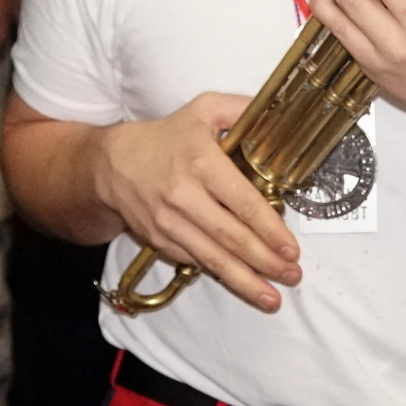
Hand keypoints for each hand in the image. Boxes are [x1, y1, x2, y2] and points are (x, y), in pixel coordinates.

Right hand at [93, 92, 301, 311]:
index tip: (291, 248)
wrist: (112, 163)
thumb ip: (243, 108)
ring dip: (245, 281)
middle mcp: (184, 196)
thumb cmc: (167, 136)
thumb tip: (282, 112)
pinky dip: (218, 275)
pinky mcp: (159, 240)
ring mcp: (169, 223)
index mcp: (202, 163)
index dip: (270, 230)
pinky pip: (194, 262)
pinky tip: (241, 283)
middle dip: (265, 261)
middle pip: (231, 237)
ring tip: (272, 297)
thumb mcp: (205, 109)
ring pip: (212, 259)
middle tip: (292, 275)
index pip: (243, 203)